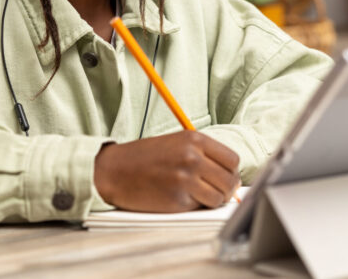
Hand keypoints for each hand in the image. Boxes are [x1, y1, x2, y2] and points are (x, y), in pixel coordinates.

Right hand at [93, 131, 240, 211]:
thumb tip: (231, 174)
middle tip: (217, 191)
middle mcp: (192, 157)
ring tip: (199, 195)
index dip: (231, 171)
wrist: (115, 170)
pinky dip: (194, 206)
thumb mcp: (177, 143)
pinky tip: (180, 197)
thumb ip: (203, 154)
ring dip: (213, 200)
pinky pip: (200, 207)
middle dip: (227, 189)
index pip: (232, 160)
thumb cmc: (145, 157)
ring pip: (219, 197)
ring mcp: (185, 179)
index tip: (226, 177)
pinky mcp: (177, 199)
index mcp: (195, 139)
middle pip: (230, 180)